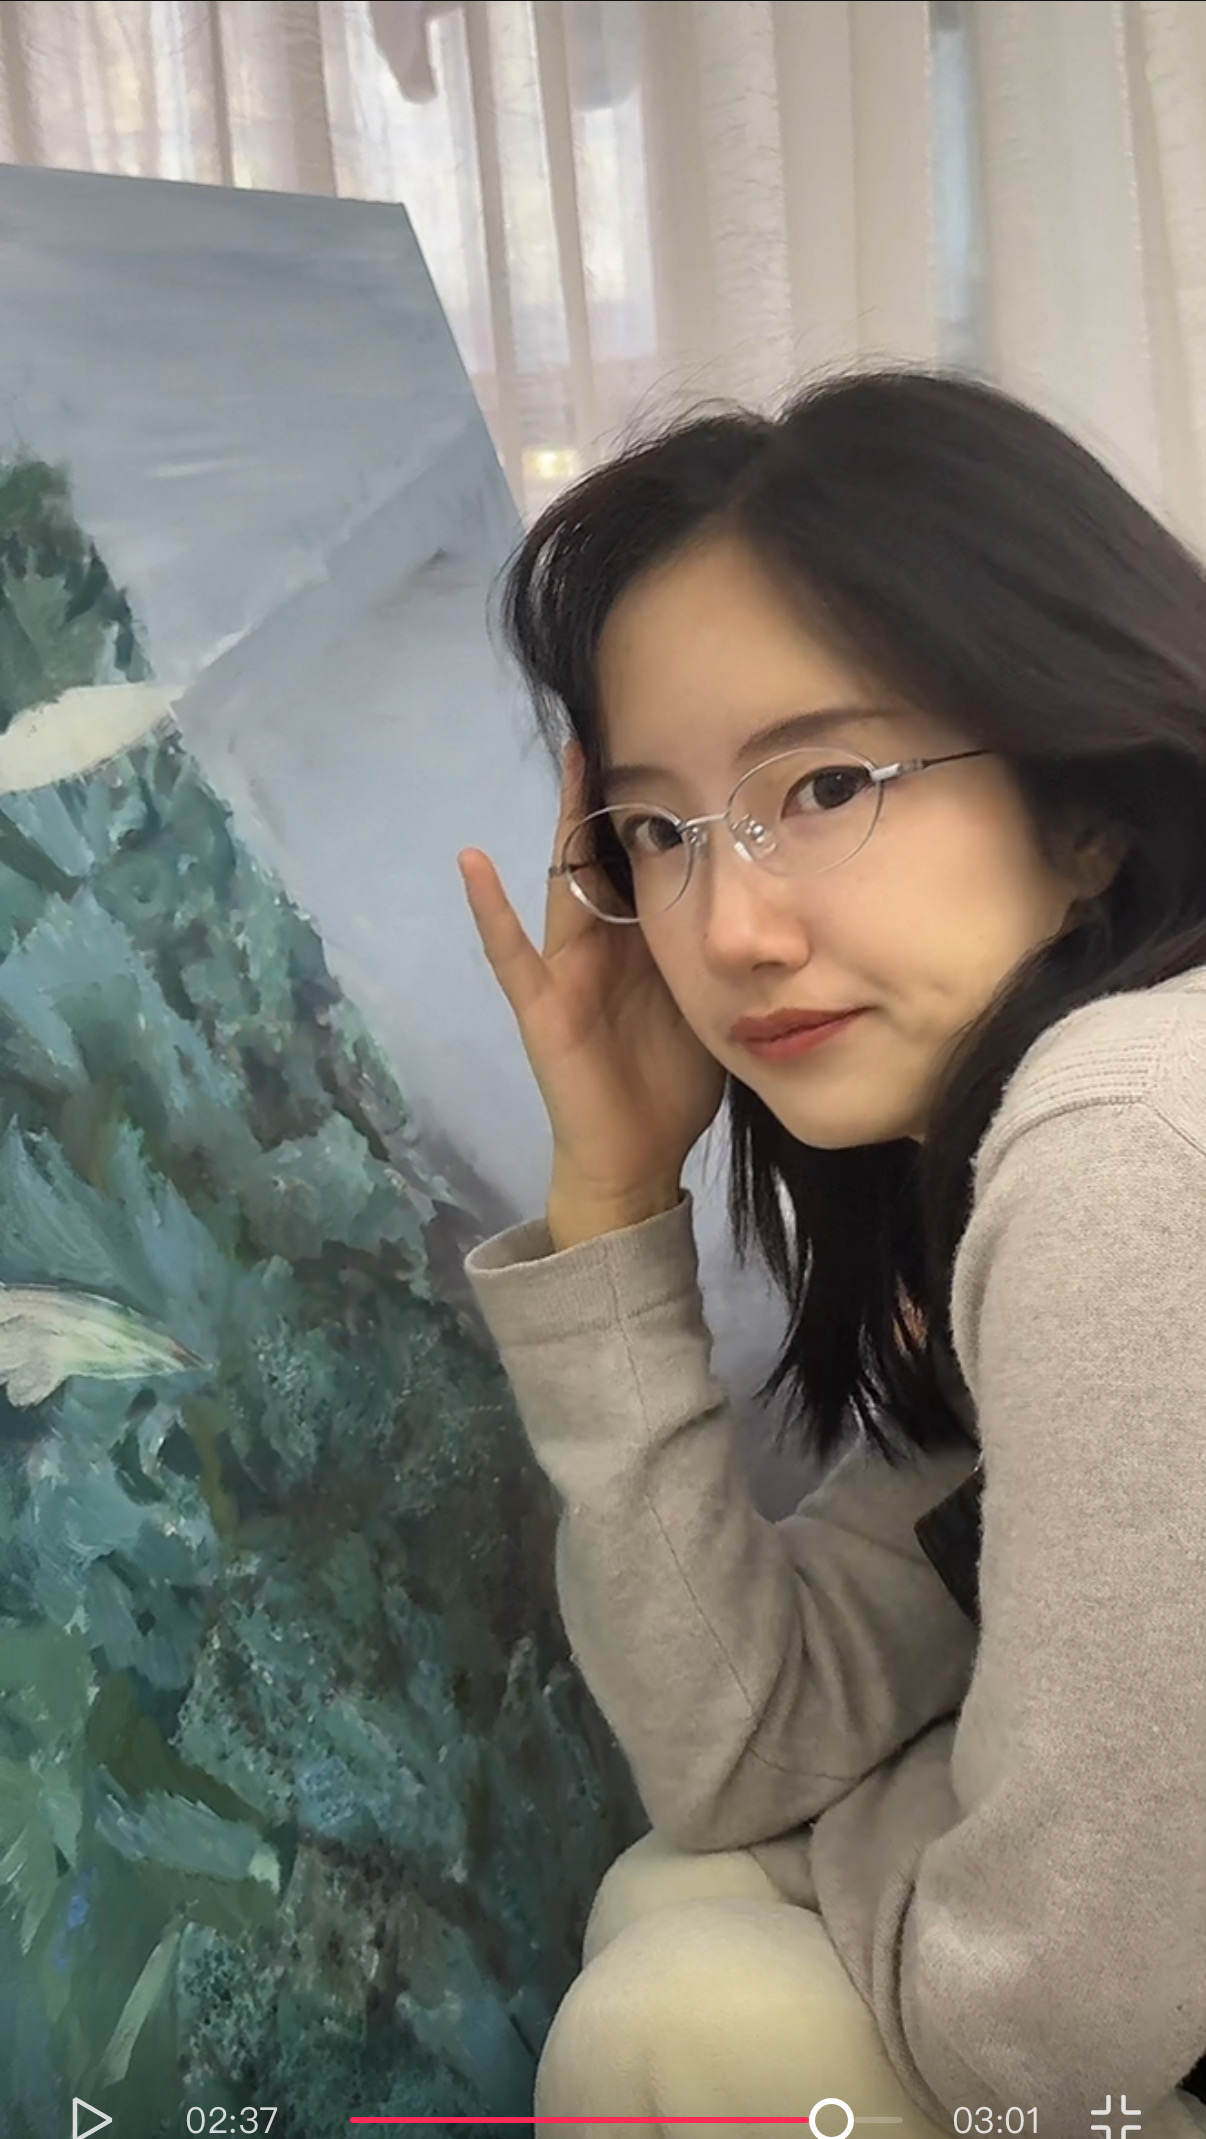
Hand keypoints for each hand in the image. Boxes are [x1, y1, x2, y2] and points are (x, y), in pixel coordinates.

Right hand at [458, 740, 725, 1242]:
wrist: (637, 1159)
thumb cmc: (674, 1084)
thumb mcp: (714, 1003)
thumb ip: (731, 956)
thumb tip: (791, 909)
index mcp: (645, 942)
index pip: (653, 860)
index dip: (666, 807)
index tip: (693, 740)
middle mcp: (603, 945)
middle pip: (608, 855)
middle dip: (615, 791)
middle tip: (628, 715)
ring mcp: (565, 972)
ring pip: (566, 884)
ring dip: (567, 822)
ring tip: (570, 756)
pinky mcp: (542, 1008)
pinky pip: (511, 955)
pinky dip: (489, 911)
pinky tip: (473, 863)